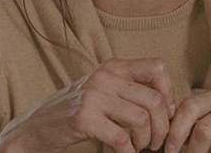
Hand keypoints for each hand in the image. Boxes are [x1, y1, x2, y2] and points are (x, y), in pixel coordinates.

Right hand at [0, 58, 175, 152]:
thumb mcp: (106, 90)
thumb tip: (172, 106)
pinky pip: (121, 137)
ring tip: (139, 147)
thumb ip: (133, 91)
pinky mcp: (83, 118)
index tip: (167, 113)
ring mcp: (93, 96)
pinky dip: (128, 151)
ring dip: (145, 140)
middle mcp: (105, 76)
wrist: (38, 125)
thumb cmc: (80, 110)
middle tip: (156, 142)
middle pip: (154, 99)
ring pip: (141, 119)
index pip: (157, 67)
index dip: (169, 92)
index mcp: (114, 66)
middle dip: (162, 126)